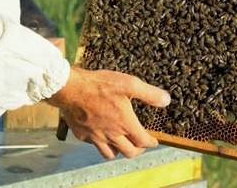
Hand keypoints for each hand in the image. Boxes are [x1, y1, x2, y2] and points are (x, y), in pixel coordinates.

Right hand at [45, 66, 169, 158]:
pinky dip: (100, 143)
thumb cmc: (99, 85)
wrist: (70, 89)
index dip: (151, 143)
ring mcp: (95, 137)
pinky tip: (101, 133)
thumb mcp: (129, 84)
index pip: (143, 141)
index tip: (154, 141)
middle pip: (129, 152)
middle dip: (138, 150)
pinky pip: (94, 145)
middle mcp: (111, 134)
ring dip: (119, 150)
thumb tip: (166, 100)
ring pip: (110, 154)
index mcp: (125, 123)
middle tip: (140, 144)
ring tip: (122, 142)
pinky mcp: (82, 134)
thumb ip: (149, 94)